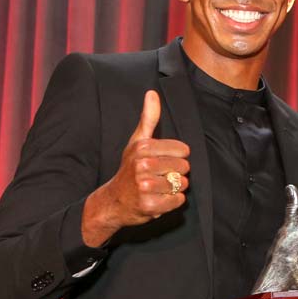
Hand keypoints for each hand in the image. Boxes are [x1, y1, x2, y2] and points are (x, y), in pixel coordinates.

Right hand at [81, 91, 190, 245]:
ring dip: (174, 188)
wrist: (113, 200)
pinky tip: (158, 198)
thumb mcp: (137, 141)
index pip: (183, 150)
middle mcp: (142, 165)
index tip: (162, 162)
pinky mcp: (150, 205)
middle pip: (184, 168)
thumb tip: (152, 93)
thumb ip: (148, 118)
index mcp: (143, 147)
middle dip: (177, 173)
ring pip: (182, 184)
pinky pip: (178, 201)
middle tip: (160, 177)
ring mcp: (145, 186)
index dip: (177, 157)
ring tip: (159, 188)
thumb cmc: (130, 168)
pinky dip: (172, 202)